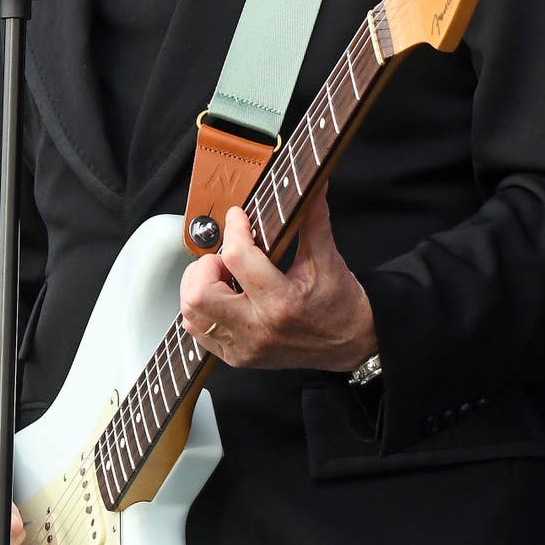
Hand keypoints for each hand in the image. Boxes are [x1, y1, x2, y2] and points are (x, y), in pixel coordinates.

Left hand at [177, 189, 376, 372]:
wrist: (352, 344)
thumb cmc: (340, 304)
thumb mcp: (328, 260)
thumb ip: (314, 221)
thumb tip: (315, 186)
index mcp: (282, 302)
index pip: (238, 258)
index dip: (234, 229)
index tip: (239, 218)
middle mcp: (259, 330)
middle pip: (199, 294)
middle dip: (205, 266)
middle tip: (225, 258)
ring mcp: (245, 348)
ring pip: (192, 314)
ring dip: (199, 288)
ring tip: (223, 277)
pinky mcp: (237, 358)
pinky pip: (198, 332)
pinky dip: (202, 311)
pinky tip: (222, 297)